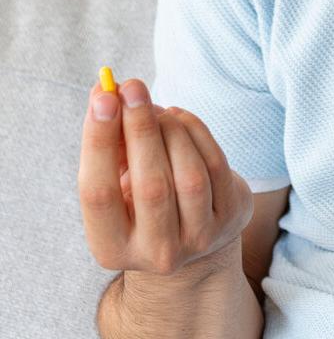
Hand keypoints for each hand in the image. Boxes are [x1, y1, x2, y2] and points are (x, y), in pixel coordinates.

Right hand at [78, 77, 253, 276]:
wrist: (189, 228)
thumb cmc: (140, 192)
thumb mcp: (116, 176)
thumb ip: (107, 136)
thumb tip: (105, 89)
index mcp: (111, 246)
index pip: (98, 194)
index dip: (100, 142)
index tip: (104, 97)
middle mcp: (155, 252)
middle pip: (150, 186)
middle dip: (140, 127)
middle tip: (132, 87)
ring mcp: (198, 240)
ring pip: (189, 176)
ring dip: (171, 130)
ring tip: (158, 110)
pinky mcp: (229, 218)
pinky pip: (215, 165)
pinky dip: (195, 131)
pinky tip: (179, 118)